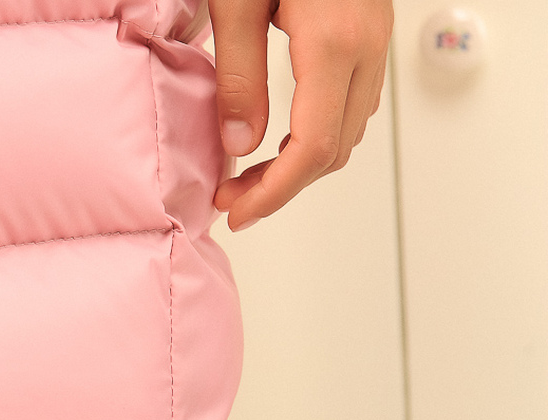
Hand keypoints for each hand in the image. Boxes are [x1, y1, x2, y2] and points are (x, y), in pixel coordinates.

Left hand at [210, 0, 393, 229]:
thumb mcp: (236, 1)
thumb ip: (237, 74)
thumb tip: (238, 144)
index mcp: (334, 43)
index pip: (312, 148)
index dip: (274, 193)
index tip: (236, 212)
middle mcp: (367, 47)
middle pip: (334, 149)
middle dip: (282, 187)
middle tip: (230, 198)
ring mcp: (375, 40)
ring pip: (348, 131)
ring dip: (300, 165)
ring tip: (246, 176)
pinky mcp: (369, 33)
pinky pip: (351, 105)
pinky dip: (316, 135)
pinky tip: (276, 138)